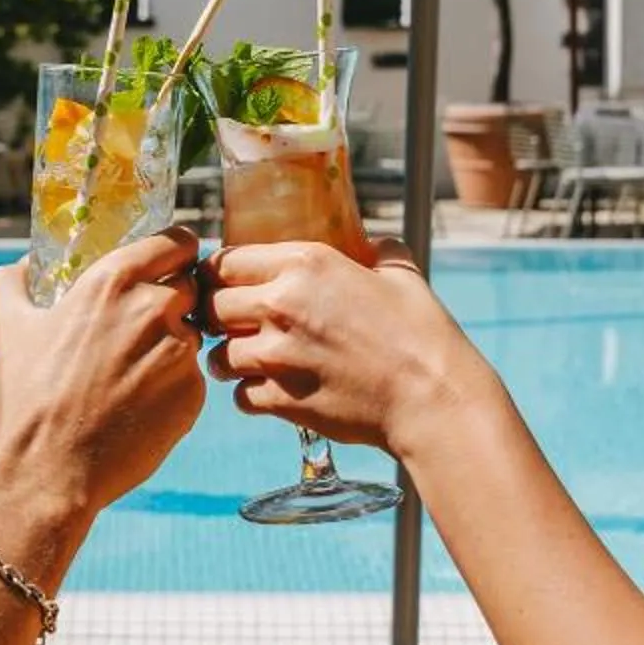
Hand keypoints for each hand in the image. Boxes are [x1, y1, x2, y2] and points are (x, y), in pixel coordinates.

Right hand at [0, 227, 207, 521]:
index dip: (175, 250)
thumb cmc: (28, 394)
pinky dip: (172, 385)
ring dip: (171, 345)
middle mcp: (155, 309)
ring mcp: (180, 353)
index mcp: (114, 281)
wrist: (50, 467)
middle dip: (173, 300)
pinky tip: (138, 404)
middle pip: (189, 287)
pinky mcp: (193, 394)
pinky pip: (191, 377)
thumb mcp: (8, 325)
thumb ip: (14, 281)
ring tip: (130, 374)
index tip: (169, 261)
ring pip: (191, 335)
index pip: (175, 241)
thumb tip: (25, 264)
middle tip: (142, 327)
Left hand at [205, 238, 502, 452]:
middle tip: (232, 325)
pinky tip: (269, 392)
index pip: (225, 260)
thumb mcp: (402, 275)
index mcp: (305, 264)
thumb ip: (378, 251)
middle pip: (210, 306)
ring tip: (248, 361)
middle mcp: (281, 304)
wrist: (433, 399)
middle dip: (217, 316)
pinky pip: (238, 396)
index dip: (218, 274)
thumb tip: (373, 244)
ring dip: (229, 358)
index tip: (224, 285)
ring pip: (218, 355)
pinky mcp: (279, 400)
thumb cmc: (423, 335)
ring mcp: (276, 356)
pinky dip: (249, 395)